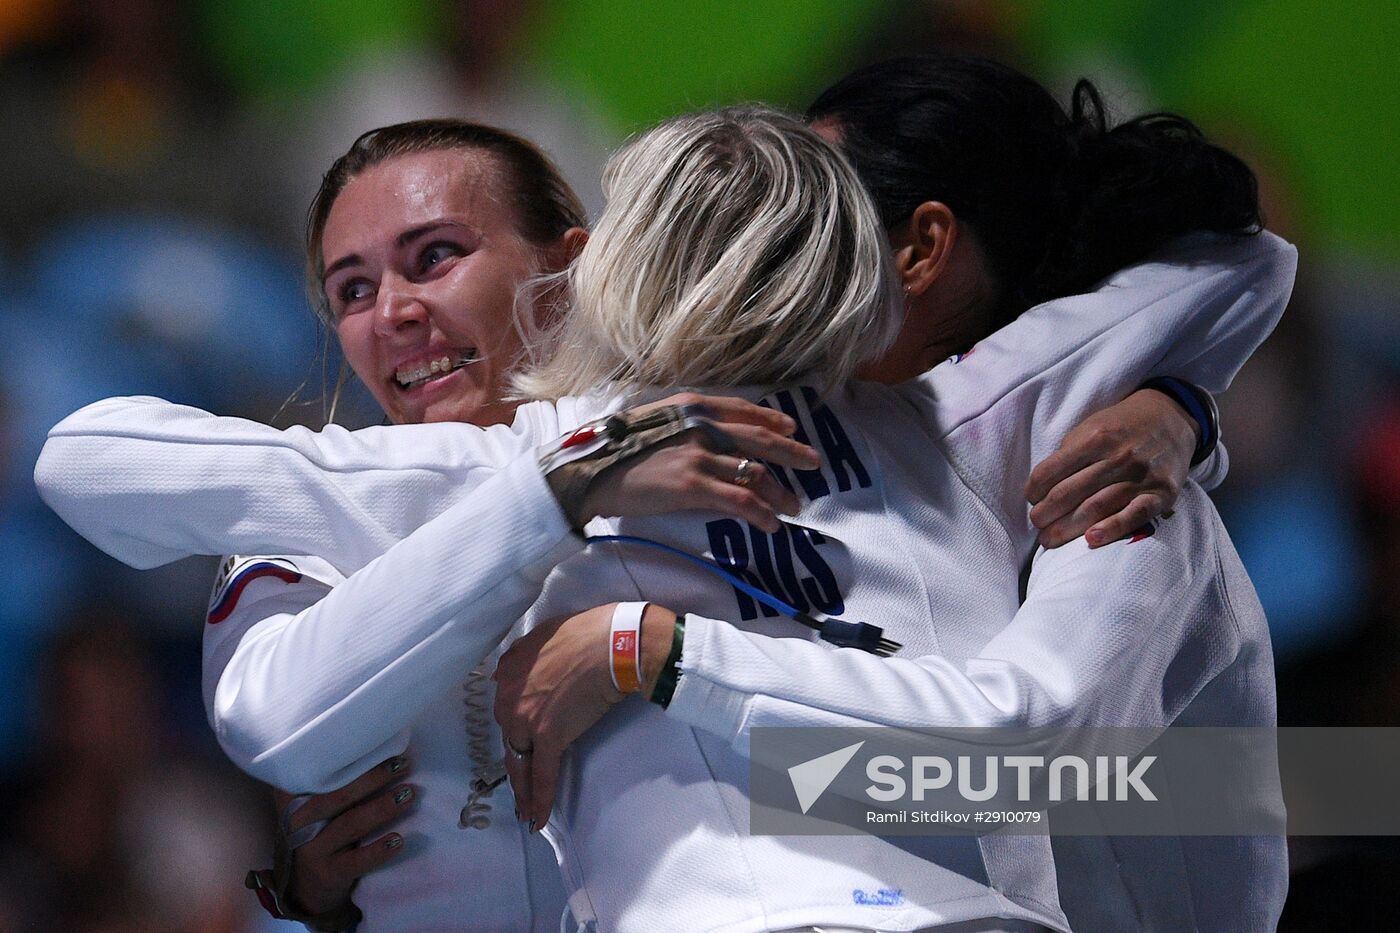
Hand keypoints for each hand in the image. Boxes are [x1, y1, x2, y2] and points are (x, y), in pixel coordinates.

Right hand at [273, 756, 415, 915]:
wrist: (306, 892)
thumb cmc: (319, 835)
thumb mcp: (314, 809)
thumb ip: (328, 783)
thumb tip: (373, 746)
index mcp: (293, 800)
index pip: (313, 773)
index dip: (341, 756)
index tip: (370, 738)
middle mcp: (297, 823)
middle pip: (337, 795)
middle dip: (372, 777)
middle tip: (402, 763)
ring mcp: (311, 850)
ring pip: (350, 824)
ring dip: (382, 807)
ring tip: (408, 794)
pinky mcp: (328, 874)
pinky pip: (356, 860)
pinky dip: (378, 850)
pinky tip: (398, 840)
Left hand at [494, 603, 676, 830]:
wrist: (612, 643)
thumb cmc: (587, 632)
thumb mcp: (542, 634)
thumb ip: (521, 656)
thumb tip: (505, 674)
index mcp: (507, 672)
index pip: (507, 709)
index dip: (515, 727)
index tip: (520, 741)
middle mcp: (508, 697)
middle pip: (511, 738)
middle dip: (517, 762)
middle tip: (520, 785)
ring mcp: (526, 719)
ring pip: (521, 762)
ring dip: (523, 789)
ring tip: (526, 811)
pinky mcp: (549, 737)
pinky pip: (543, 774)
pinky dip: (540, 798)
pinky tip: (537, 819)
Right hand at [581, 393, 819, 532]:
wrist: (589, 469)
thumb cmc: (615, 448)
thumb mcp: (654, 421)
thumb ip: (685, 424)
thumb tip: (711, 439)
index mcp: (692, 405)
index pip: (743, 410)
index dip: (772, 421)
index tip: (792, 429)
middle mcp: (701, 425)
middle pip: (759, 438)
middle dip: (792, 452)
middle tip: (814, 463)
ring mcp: (698, 454)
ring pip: (754, 472)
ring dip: (780, 491)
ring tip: (795, 505)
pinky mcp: (693, 485)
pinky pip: (740, 500)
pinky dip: (762, 513)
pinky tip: (773, 524)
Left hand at [1025, 388, 1196, 547]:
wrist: (1170, 419)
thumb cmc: (1120, 427)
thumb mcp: (1091, 427)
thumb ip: (1068, 454)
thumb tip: (1041, 488)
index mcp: (1094, 438)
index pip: (1050, 472)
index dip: (1033, 491)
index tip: (1031, 500)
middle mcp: (1117, 457)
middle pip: (1068, 494)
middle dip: (1045, 515)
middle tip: (1037, 525)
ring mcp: (1140, 476)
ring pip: (1095, 508)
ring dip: (1066, 529)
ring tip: (1049, 540)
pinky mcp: (1161, 494)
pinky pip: (1134, 515)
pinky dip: (1111, 530)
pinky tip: (1091, 540)